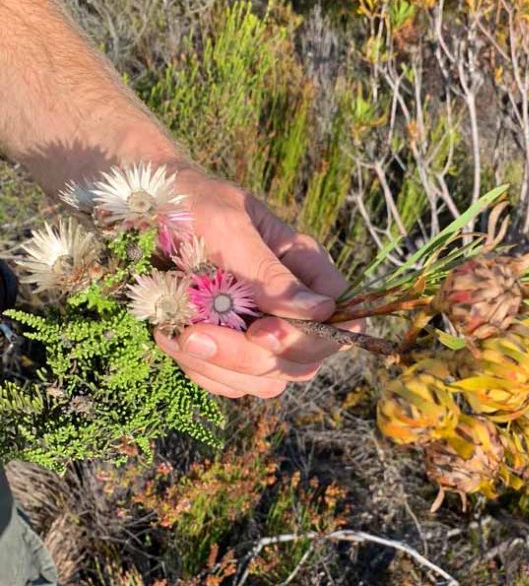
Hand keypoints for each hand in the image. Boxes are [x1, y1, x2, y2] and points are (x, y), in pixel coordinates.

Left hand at [153, 167, 351, 398]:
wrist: (133, 208)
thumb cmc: (187, 202)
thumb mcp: (227, 225)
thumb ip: (268, 272)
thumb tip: (319, 311)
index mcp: (303, 266)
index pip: (340, 315)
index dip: (312, 336)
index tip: (261, 330)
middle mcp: (290, 304)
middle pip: (305, 359)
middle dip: (252, 358)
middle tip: (196, 335)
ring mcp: (260, 331)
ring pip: (268, 380)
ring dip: (220, 368)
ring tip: (176, 335)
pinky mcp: (228, 351)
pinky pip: (231, 383)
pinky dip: (201, 370)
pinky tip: (170, 337)